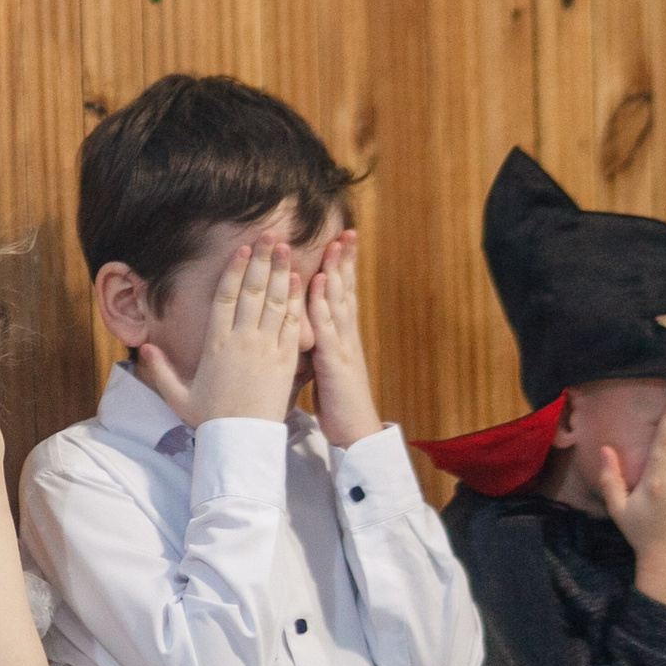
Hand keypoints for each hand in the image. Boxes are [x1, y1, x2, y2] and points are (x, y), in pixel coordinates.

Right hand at [136, 240, 303, 427]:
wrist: (241, 441)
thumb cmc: (210, 420)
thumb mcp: (178, 396)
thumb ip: (161, 370)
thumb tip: (144, 348)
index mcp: (215, 345)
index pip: (226, 298)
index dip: (235, 271)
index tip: (242, 250)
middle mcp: (241, 341)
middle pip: (253, 291)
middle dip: (262, 261)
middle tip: (270, 236)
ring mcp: (266, 349)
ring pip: (275, 302)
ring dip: (281, 272)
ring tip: (286, 248)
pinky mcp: (286, 361)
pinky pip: (292, 325)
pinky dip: (296, 301)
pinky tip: (300, 281)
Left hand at [305, 231, 382, 447]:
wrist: (355, 434)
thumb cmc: (339, 406)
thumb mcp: (327, 371)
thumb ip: (321, 349)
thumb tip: (310, 336)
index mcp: (343, 338)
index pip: (343, 295)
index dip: (343, 269)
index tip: (339, 242)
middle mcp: (346, 336)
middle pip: (346, 290)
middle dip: (346, 260)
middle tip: (346, 231)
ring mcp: (343, 346)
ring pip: (340, 301)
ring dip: (338, 270)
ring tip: (336, 242)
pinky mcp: (335, 360)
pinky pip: (328, 326)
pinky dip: (324, 301)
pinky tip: (322, 281)